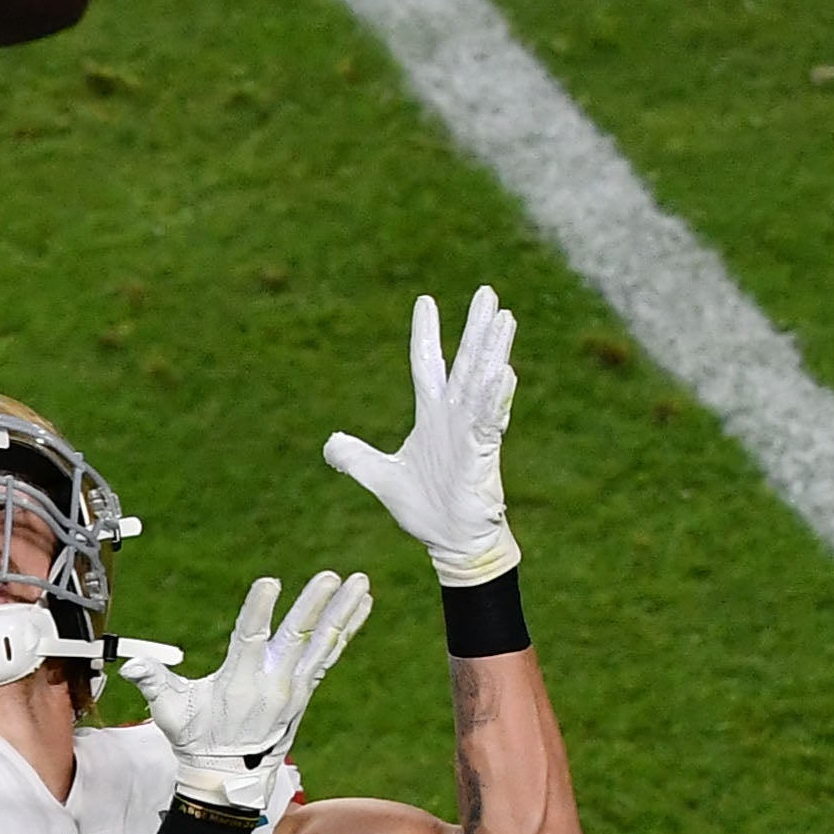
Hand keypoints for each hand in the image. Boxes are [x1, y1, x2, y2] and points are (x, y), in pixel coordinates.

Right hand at [116, 572, 377, 809]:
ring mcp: (294, 686)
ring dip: (342, 612)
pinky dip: (347, 627)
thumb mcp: (170, 714)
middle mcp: (273, 684)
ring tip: (359, 582)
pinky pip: (330, 653)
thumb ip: (154, 684)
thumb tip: (132, 666)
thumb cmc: (195, 739)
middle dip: (313, 606)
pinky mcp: (305, 688)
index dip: (259, 611)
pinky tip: (360, 604)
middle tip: (329, 577)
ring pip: (322, 643)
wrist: (229, 775)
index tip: (269, 583)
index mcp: (239, 683)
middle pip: (296, 638)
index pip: (250, 640)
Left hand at [321, 286, 522, 586]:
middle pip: (466, 362)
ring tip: (503, 317)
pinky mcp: (482, 453)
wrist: (451, 542)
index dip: (425, 334)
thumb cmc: (425, 509)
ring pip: (484, 383)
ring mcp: (471, 432)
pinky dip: (495, 397)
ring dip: (493, 351)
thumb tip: (330, 442)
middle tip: (487, 291)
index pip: (426, 366)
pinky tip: (503, 371)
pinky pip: (489, 420)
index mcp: (432, 417)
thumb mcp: (381, 478)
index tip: (425, 301)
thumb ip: (355, 458)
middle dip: (475, 328)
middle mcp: (455, 417)